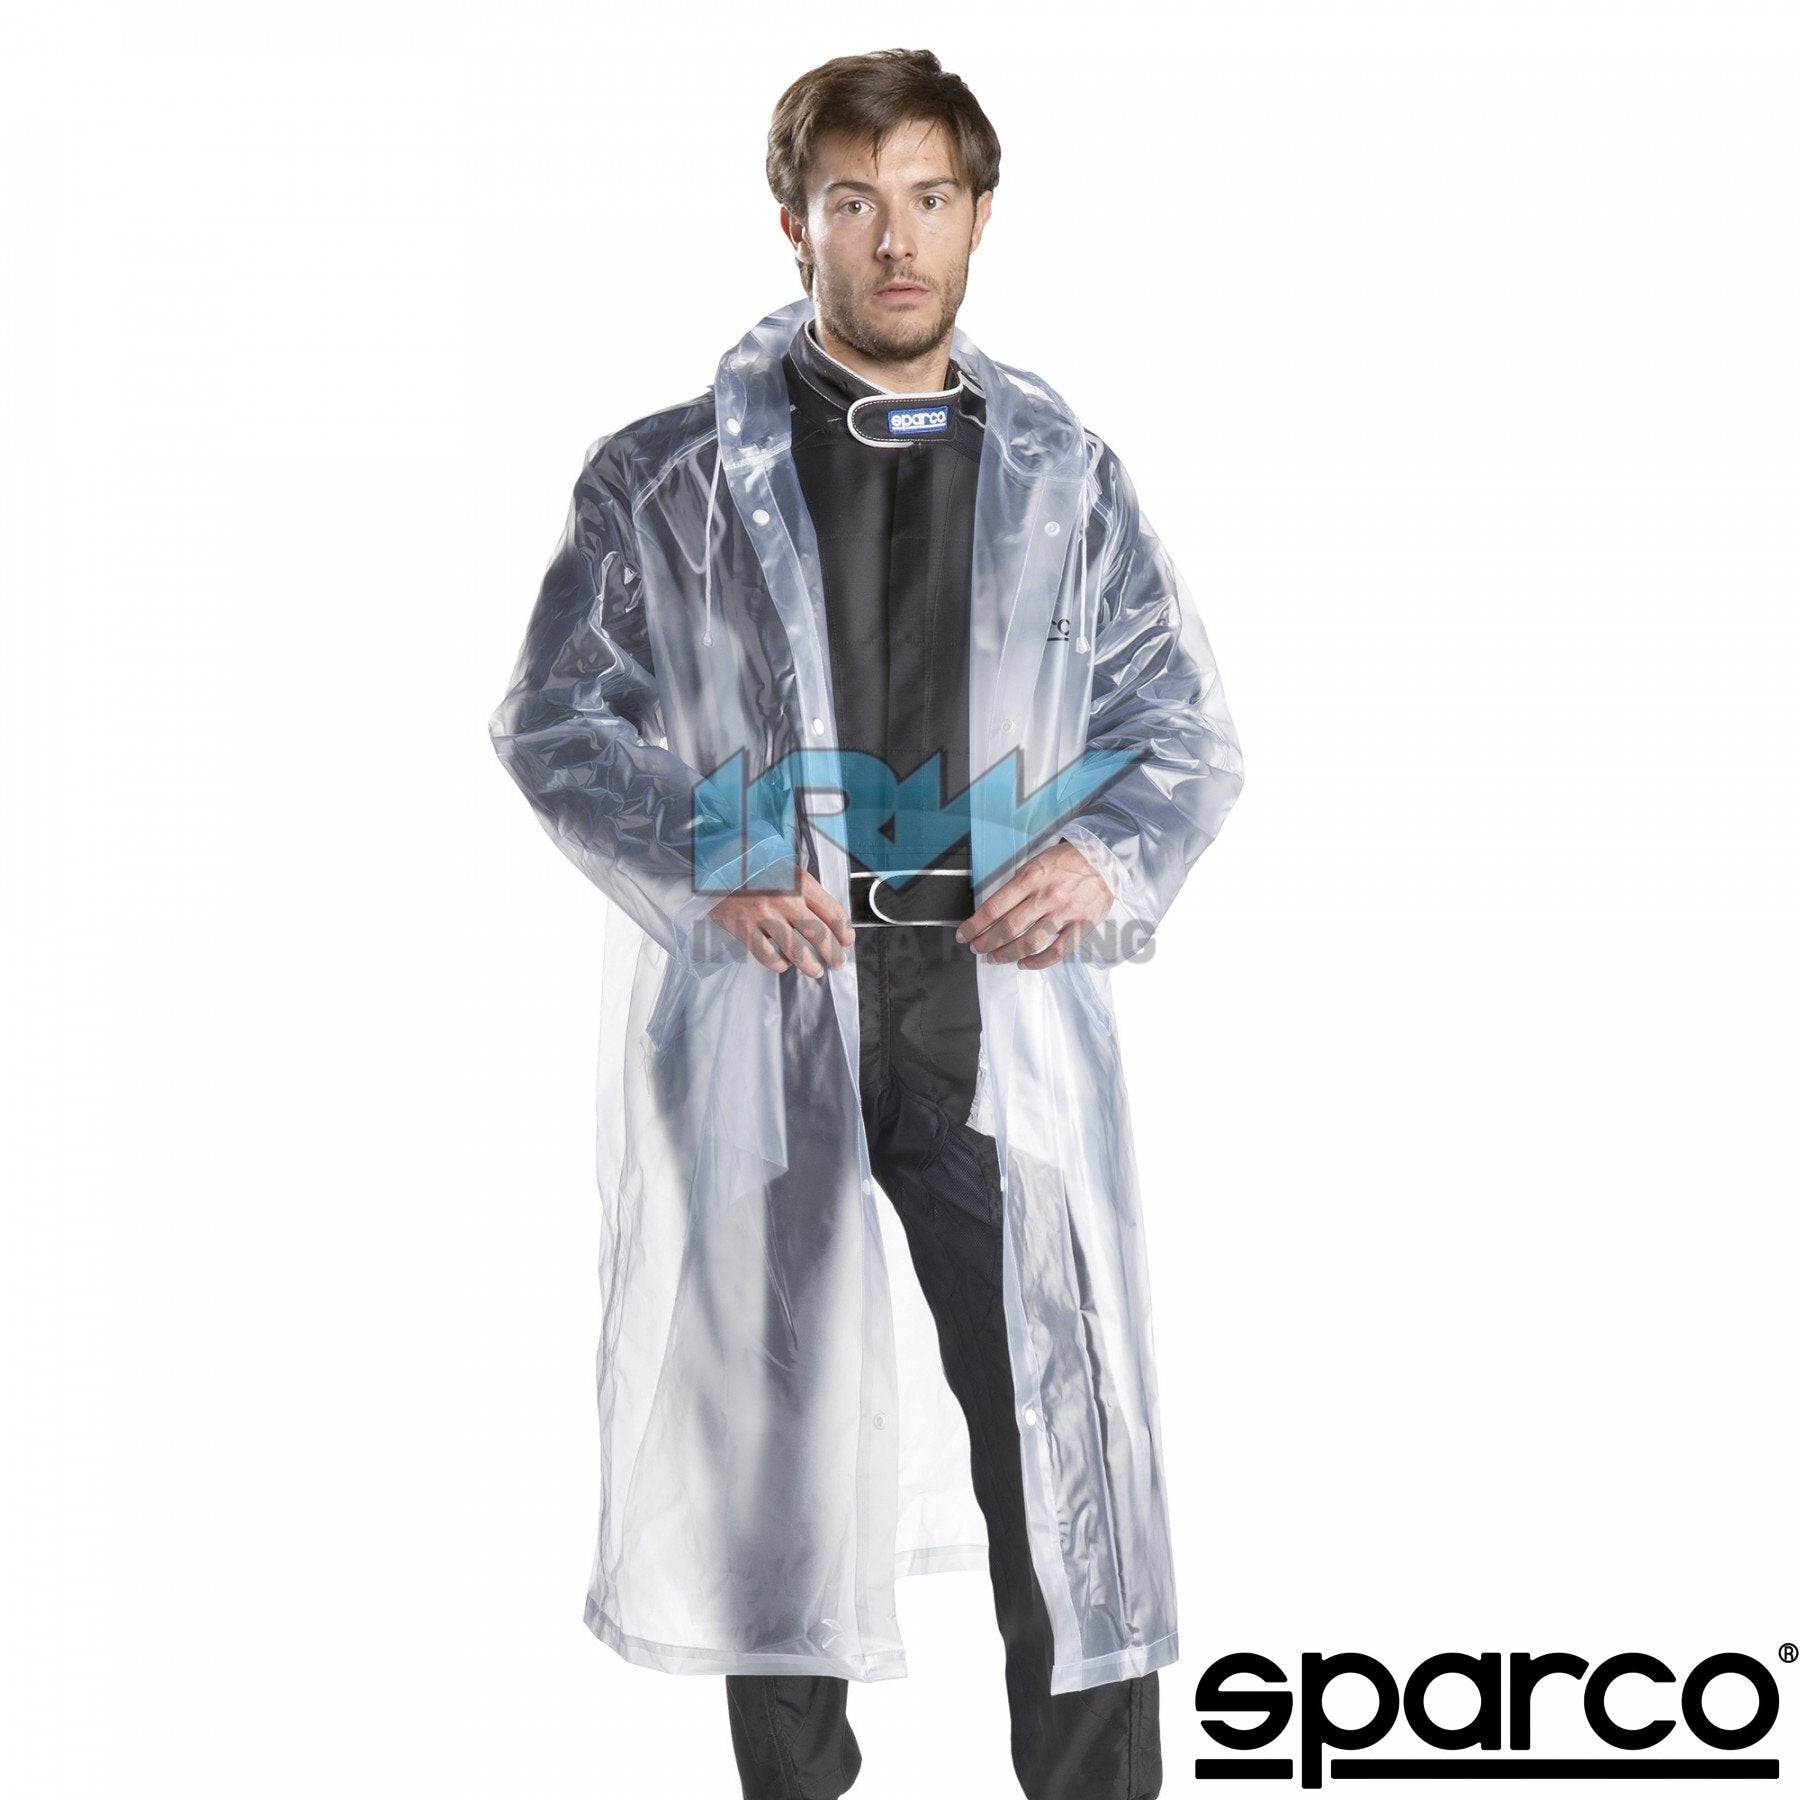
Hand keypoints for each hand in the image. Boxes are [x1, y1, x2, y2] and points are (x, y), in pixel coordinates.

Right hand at [708, 867, 855, 976]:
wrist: (717, 863)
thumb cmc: (755, 867)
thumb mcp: (788, 870)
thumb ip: (808, 893)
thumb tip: (830, 921)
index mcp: (800, 882)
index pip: (834, 913)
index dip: (845, 933)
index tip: (847, 941)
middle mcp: (785, 899)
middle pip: (820, 936)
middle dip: (834, 954)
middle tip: (837, 962)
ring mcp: (764, 916)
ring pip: (798, 952)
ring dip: (811, 966)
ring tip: (815, 969)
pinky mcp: (744, 928)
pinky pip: (768, 957)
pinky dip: (780, 964)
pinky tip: (784, 962)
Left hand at [954, 840, 1112, 968]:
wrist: (1105, 858)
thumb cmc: (1068, 859)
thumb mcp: (1036, 862)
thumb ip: (1018, 885)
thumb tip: (996, 909)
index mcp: (1030, 878)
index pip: (994, 907)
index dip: (975, 925)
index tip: (964, 935)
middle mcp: (1045, 896)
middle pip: (1008, 928)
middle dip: (986, 943)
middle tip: (976, 949)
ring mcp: (1065, 913)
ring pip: (1029, 942)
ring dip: (1007, 954)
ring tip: (995, 958)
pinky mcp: (1082, 925)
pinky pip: (1057, 952)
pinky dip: (1038, 962)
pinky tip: (1025, 964)